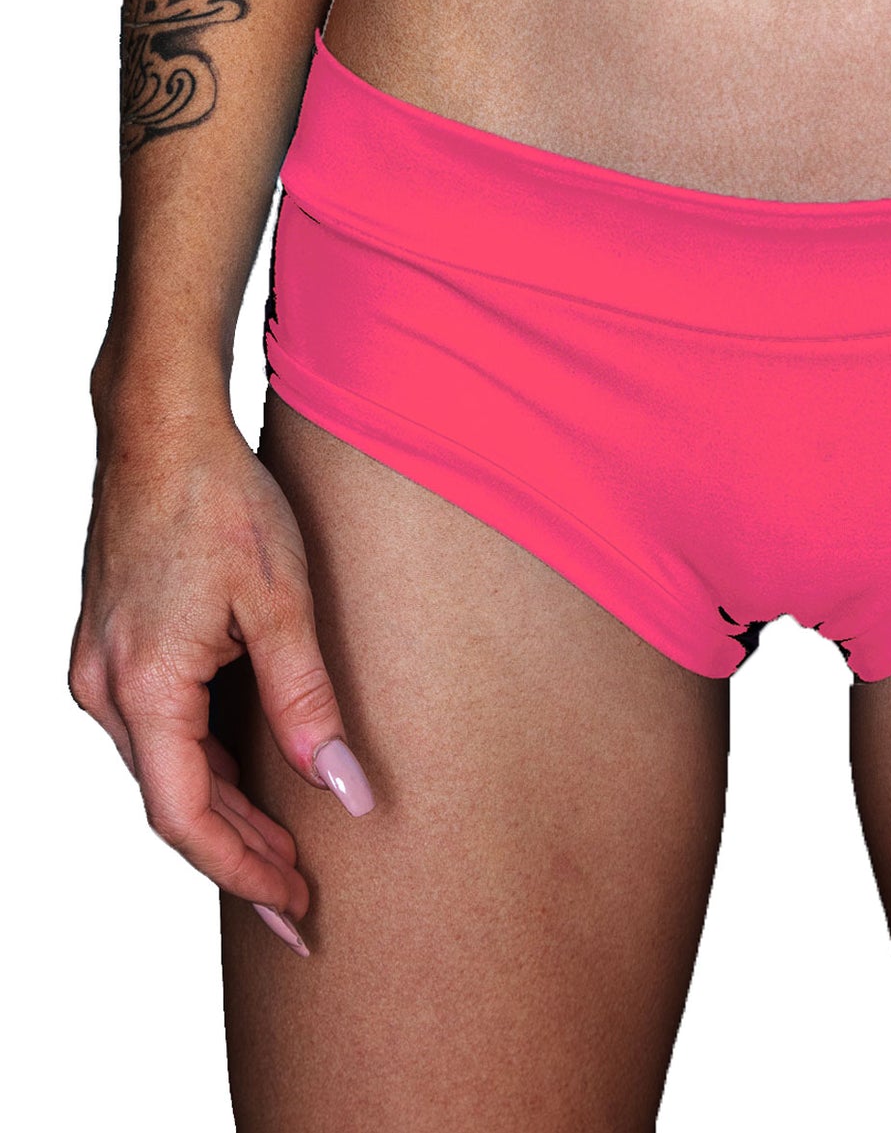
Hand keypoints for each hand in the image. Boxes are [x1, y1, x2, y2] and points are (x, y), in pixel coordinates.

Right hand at [70, 404, 374, 957]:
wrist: (160, 430)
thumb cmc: (218, 501)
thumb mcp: (280, 601)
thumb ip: (307, 701)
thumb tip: (340, 789)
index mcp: (144, 686)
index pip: (185, 817)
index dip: (241, 872)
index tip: (294, 909)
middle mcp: (106, 689)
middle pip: (172, 802)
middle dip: (238, 856)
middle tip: (302, 900)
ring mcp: (101, 668)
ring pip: (162, 770)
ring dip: (221, 813)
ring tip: (285, 850)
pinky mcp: (112, 648)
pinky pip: (155, 732)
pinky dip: (200, 766)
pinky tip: (244, 778)